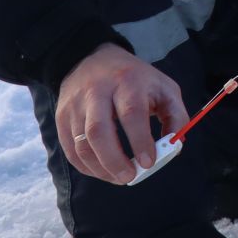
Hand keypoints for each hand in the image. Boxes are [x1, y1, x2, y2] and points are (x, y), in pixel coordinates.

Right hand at [55, 43, 189, 183]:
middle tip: (130, 177)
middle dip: (115, 161)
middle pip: (99, 131)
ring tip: (118, 178)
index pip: (131, 113)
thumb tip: (174, 147)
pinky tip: (102, 171)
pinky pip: (70, 149)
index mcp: (127, 81)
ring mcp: (76, 104)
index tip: (148, 163)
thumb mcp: (164, 88)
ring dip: (100, 168)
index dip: (139, 141)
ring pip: (81, 143)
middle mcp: (97, 91)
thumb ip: (176, 117)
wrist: (92, 59)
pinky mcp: (62, 116)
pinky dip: (86, 166)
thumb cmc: (135, 80)